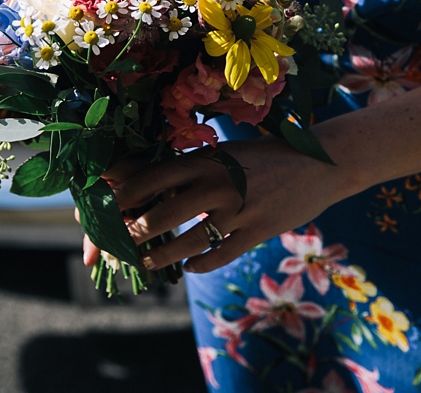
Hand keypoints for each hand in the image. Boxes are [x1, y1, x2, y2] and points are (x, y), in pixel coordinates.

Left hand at [88, 137, 358, 273]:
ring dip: (159, 257)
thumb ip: (188, 167)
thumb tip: (143, 178)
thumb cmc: (263, 156)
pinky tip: (189, 267)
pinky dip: (199, 264)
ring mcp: (238, 210)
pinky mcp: (257, 232)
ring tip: (144, 263)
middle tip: (115, 245)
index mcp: (204, 160)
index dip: (120, 196)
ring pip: (186, 242)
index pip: (149, 178)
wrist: (320, 163)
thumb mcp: (223, 154)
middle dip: (131, 234)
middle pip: (160, 215)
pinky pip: (219, 255)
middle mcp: (216, 184)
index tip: (100, 209)